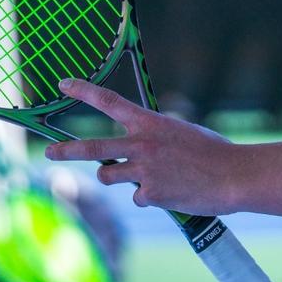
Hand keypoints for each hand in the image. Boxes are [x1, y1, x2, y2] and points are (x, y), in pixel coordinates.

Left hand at [42, 78, 237, 213]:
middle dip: (65, 150)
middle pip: (92, 148)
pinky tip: (170, 192)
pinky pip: (137, 197)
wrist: (233, 175)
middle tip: (48, 151)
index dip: (83, 91)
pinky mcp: (150, 194)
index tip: (63, 84)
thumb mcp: (180, 131)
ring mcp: (143, 170)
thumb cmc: (212, 151)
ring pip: (109, 176)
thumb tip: (138, 146)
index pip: (109, 101)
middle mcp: (142, 144)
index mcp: (150, 122)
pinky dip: (149, 197)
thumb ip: (154, 135)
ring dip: (118, 178)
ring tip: (144, 177)